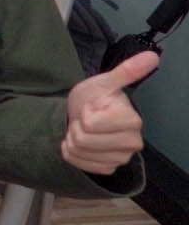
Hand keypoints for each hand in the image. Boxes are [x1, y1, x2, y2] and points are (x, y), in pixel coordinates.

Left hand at [63, 49, 154, 175]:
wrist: (82, 115)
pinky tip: (82, 144)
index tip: (93, 107)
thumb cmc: (94, 98)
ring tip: (84, 129)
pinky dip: (73, 153)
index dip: (85, 112)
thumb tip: (152, 56)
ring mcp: (121, 157)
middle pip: (83, 139)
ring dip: (72, 138)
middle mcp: (133, 142)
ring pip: (78, 151)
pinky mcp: (108, 168)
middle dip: (76, 126)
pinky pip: (79, 163)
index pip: (90, 122)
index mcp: (133, 120)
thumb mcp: (104, 82)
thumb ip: (126, 71)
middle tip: (86, 119)